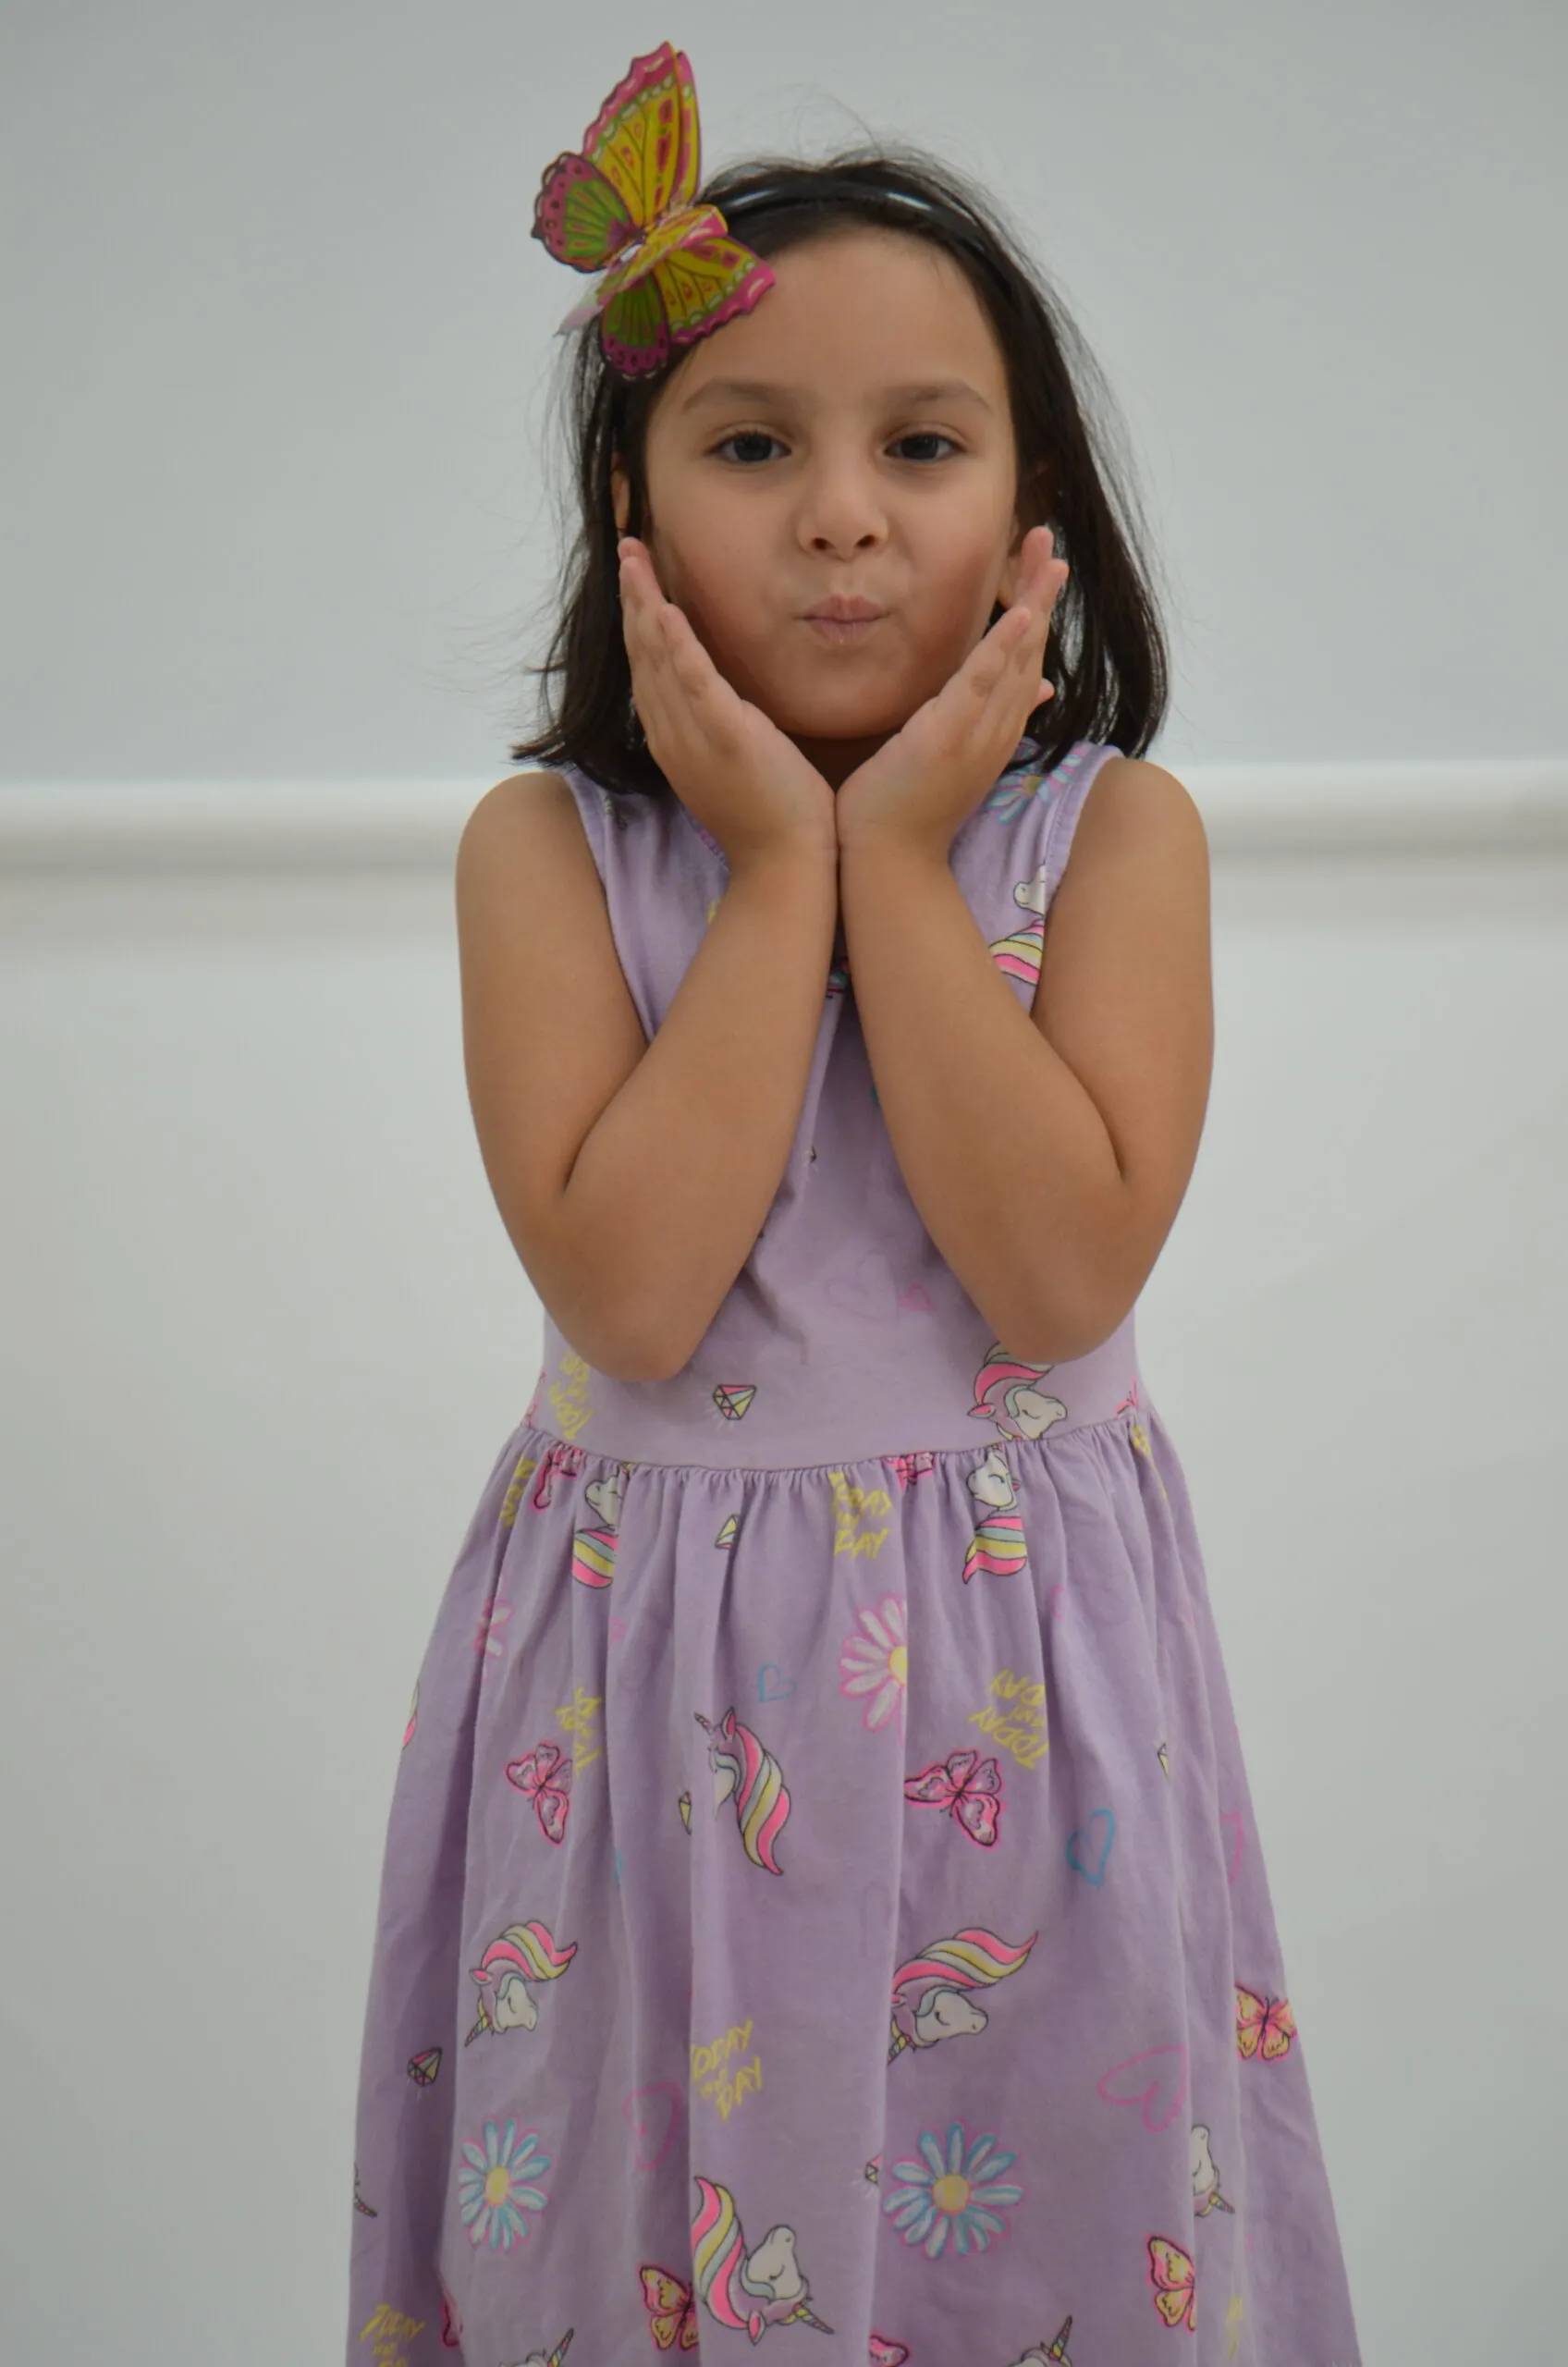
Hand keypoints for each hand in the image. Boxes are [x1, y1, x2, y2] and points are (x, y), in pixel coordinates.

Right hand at [618, 537, 837, 868]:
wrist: (786, 865)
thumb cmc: (771, 818)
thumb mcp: (735, 763)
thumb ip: (722, 727)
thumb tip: (723, 702)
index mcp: (675, 740)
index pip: (648, 669)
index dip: (639, 620)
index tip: (637, 579)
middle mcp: (672, 736)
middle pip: (641, 655)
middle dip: (632, 599)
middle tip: (627, 549)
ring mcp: (693, 738)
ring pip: (657, 660)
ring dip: (643, 605)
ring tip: (635, 560)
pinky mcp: (724, 739)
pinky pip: (693, 683)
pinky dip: (675, 644)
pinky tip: (664, 609)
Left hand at [833, 525, 1069, 856]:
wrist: (888, 861)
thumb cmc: (907, 811)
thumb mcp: (950, 756)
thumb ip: (983, 721)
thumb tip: (1032, 693)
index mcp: (995, 730)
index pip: (1024, 660)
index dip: (1036, 610)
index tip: (1042, 566)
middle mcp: (997, 729)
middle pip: (1030, 649)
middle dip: (1041, 592)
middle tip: (1050, 540)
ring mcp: (977, 733)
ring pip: (1016, 660)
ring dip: (1034, 605)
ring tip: (1049, 559)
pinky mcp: (949, 736)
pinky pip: (983, 684)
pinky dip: (1004, 647)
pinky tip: (1020, 612)